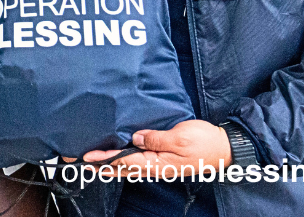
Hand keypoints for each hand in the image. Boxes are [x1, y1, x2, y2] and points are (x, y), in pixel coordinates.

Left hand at [82, 120, 231, 175]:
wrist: (225, 148)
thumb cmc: (205, 142)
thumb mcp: (180, 137)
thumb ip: (156, 138)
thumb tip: (135, 137)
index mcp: (157, 162)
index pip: (124, 160)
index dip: (103, 158)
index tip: (86, 157)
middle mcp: (155, 167)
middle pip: (121, 167)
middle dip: (99, 164)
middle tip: (79, 161)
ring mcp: (158, 165)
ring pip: (127, 166)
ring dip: (108, 164)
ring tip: (90, 160)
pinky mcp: (162, 160)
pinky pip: (137, 161)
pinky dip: (122, 160)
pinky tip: (116, 156)